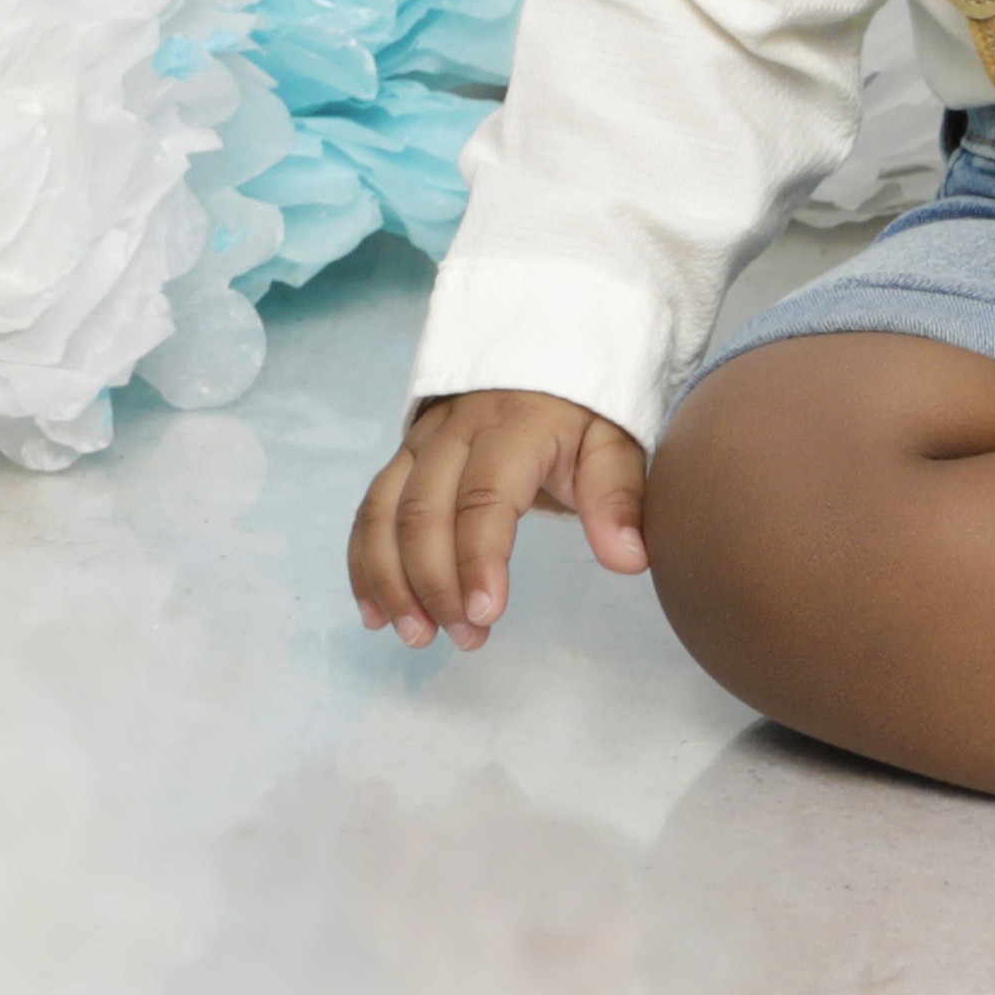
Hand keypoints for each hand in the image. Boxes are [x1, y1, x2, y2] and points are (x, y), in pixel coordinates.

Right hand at [350, 387, 648, 649]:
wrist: (544, 355)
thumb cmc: (581, 413)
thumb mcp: (615, 442)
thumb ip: (618, 497)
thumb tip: (629, 560)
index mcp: (512, 425)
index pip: (483, 497)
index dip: (478, 559)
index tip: (487, 615)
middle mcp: (454, 431)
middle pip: (424, 511)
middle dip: (435, 585)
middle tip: (467, 639)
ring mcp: (420, 442)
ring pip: (384, 512)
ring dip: (391, 581)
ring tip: (418, 636)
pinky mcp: (402, 457)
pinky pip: (370, 510)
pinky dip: (365, 564)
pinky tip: (376, 613)